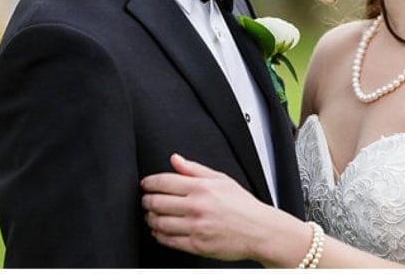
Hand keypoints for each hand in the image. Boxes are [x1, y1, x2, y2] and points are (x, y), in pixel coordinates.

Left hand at [140, 153, 268, 260]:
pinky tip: (159, 230)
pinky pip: (168, 240)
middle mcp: (197, 207)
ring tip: (151, 215)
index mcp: (202, 188)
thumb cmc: (243, 205)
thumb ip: (195, 169)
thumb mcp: (222, 179)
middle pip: (157, 202)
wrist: (259, 230)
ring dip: (150, 218)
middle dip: (147, 201)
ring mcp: (196, 227)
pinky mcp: (196, 245)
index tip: (145, 184)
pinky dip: (159, 235)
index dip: (149, 183)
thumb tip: (175, 159)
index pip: (165, 182)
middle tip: (146, 200)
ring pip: (159, 222)